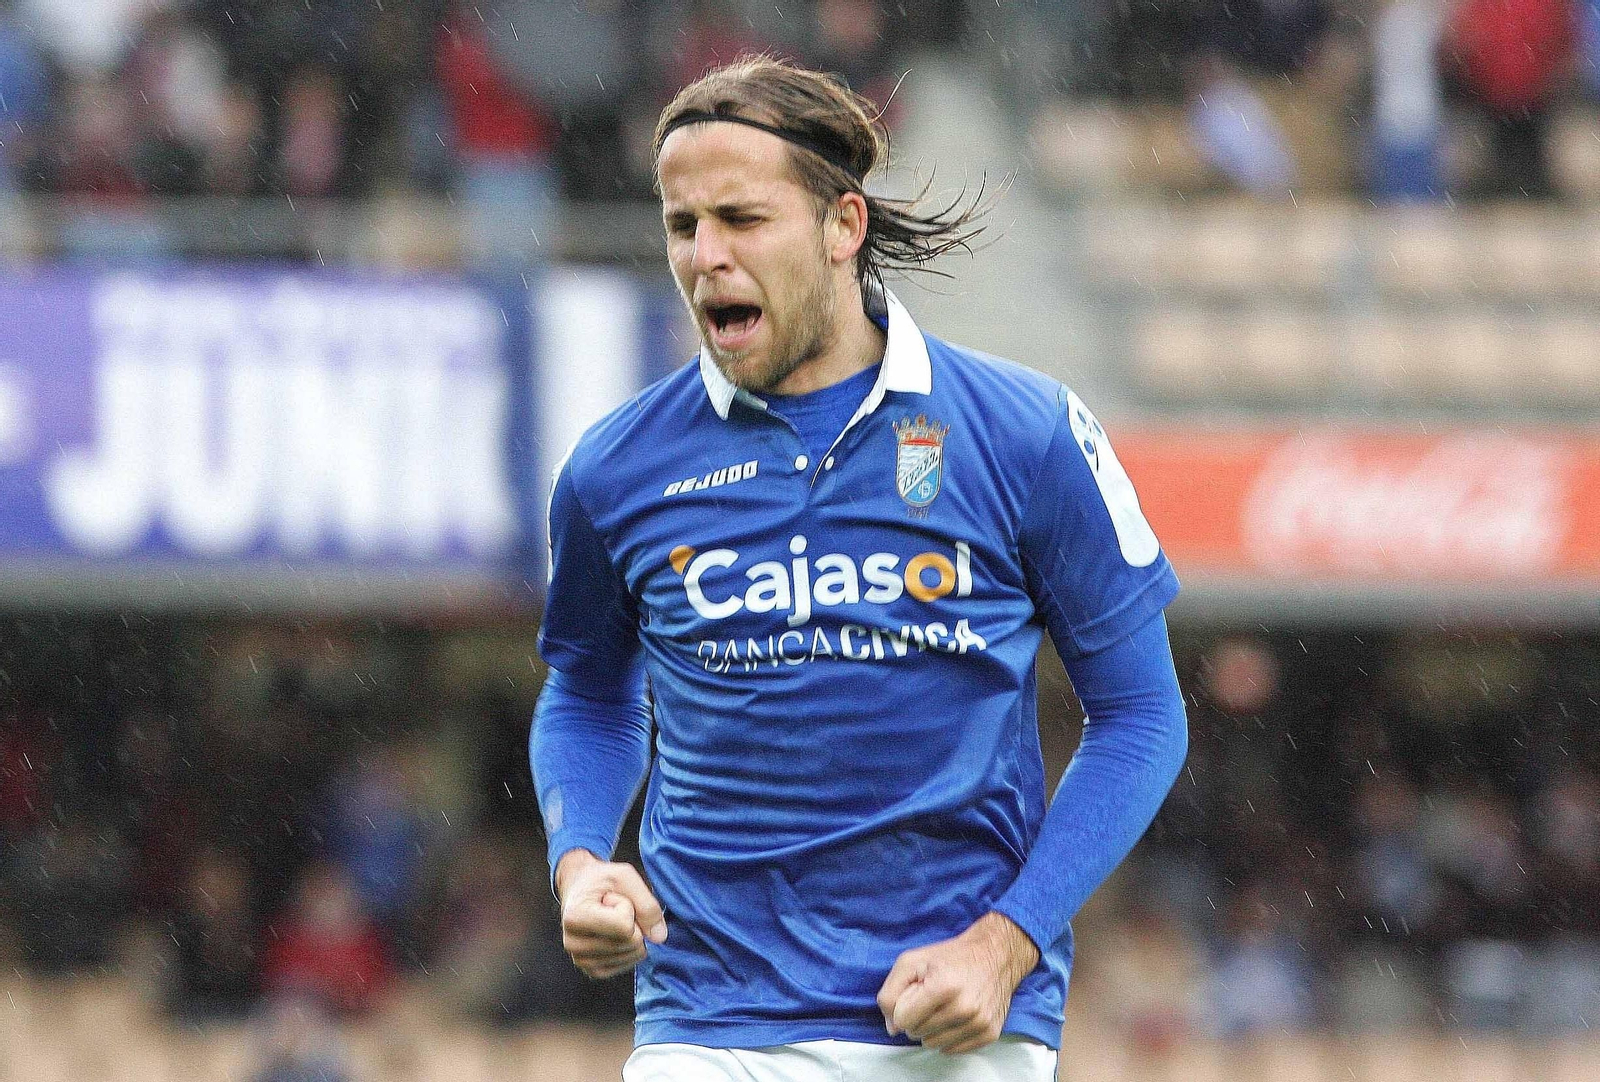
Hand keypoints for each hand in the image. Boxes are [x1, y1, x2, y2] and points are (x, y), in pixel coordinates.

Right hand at [555, 849, 667, 978]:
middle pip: (631, 943)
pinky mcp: (593, 971)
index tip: (612, 896)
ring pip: (633, 954)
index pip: (625, 926)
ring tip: (611, 918)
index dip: (629, 907)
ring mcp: (581, 961)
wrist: (580, 888)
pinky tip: (614, 933)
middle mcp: (573, 944)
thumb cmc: (602, 880)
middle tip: (613, 908)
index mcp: (575, 918)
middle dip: (633, 920)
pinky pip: (629, 964)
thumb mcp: (625, 876)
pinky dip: (630, 947)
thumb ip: (647, 903)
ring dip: (632, 934)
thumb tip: (659, 937)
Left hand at [876, 911, 1040, 1054]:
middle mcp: (963, 1008)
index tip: (915, 994)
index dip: (903, 1006)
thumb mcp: (911, 961)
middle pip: (916, 1033)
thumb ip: (891, 992)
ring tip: (943, 1007)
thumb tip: (892, 1027)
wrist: (995, 955)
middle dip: (917, 1017)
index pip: (903, 1020)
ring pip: (933, 1044)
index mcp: (942, 986)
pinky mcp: (989, 1033)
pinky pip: (953, 1050)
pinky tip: (955, 1017)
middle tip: (931, 998)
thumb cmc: (951, 957)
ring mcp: (979, 1022)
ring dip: (931, 1029)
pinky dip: (949, 1037)